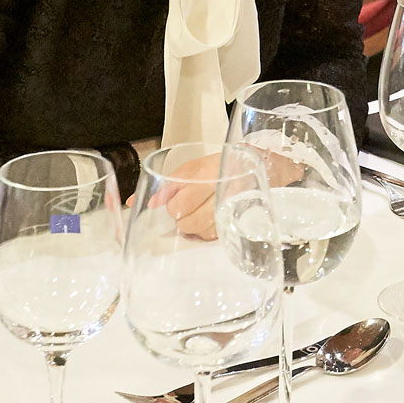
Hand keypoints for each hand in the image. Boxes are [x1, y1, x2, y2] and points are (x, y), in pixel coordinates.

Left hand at [145, 149, 305, 238]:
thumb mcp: (194, 168)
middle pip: (189, 222)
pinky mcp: (240, 221)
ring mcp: (233, 208)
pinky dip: (207, 231)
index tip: (176, 201)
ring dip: (194, 226)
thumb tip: (141, 202)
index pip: (180, 204)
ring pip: (200, 232)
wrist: (262, 167)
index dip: (173, 206)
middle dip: (182, 218)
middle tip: (188, 207)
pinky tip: (210, 219)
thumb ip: (168, 185)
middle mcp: (222, 192)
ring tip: (200, 212)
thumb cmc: (221, 166)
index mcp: (208, 174)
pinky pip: (213, 236)